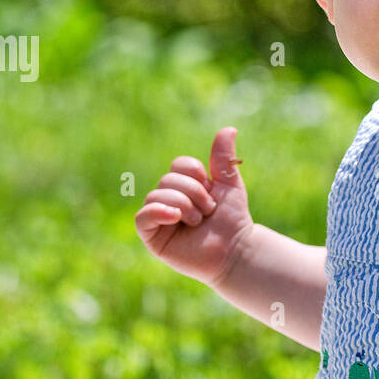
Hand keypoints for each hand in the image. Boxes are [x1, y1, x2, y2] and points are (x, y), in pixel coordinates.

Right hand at [135, 127, 253, 287]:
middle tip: (208, 211)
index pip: (178, 164)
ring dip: (185, 206)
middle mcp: (168, 200)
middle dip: (194, 194)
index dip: (196, 174)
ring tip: (199, 221)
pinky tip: (177, 218)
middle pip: (168, 179)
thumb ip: (223, 159)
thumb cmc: (232, 220)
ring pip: (157, 195)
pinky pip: (142, 217)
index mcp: (183, 186)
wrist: (235, 250)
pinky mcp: (152, 237)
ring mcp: (158, 218)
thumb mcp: (229, 185)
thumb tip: (229, 129)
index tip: (212, 190)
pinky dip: (159, 212)